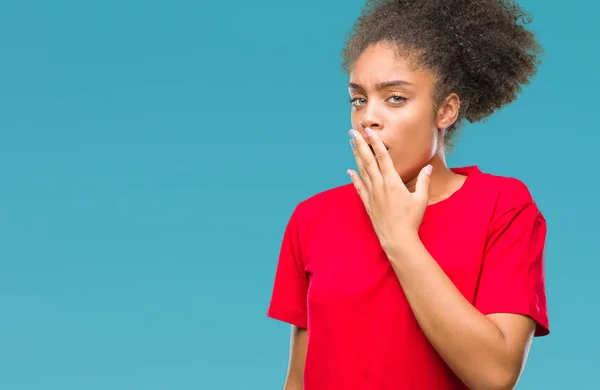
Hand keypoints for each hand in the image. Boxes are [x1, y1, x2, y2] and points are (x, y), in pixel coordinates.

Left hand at [347, 128, 431, 251]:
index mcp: (392, 182)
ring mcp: (371, 194)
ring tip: (351, 144)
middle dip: (360, 144)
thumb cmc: (411, 220)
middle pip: (368, 160)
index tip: (369, 131)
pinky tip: (349, 170)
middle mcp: (379, 185)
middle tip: (353, 131)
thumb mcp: (421, 199)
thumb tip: (428, 167)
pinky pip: (359, 187)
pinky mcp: (367, 203)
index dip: (375, 142)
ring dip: (356, 156)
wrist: (397, 239)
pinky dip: (354, 178)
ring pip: (362, 171)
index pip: (382, 157)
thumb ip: (424, 181)